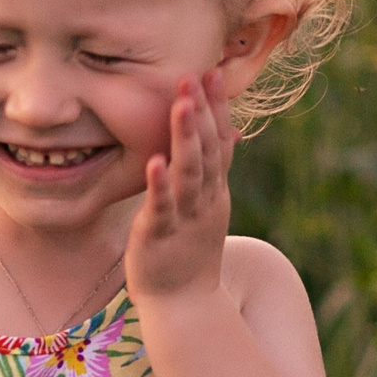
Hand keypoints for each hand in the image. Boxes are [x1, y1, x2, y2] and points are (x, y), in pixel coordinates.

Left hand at [126, 69, 237, 304]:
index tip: (212, 72)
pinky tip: (155, 162)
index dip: (217, 108)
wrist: (185, 305)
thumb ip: (210, 171)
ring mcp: (185, 217)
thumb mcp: (206, 207)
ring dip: (186, 138)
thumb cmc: (189, 251)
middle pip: (208, 150)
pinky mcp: (160, 236)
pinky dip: (160, 184)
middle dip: (202, 112)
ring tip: (181, 106)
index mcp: (214, 190)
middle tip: (195, 75)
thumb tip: (221, 135)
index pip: (220, 142)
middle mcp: (205, 200)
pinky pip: (162, 207)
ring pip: (189, 173)